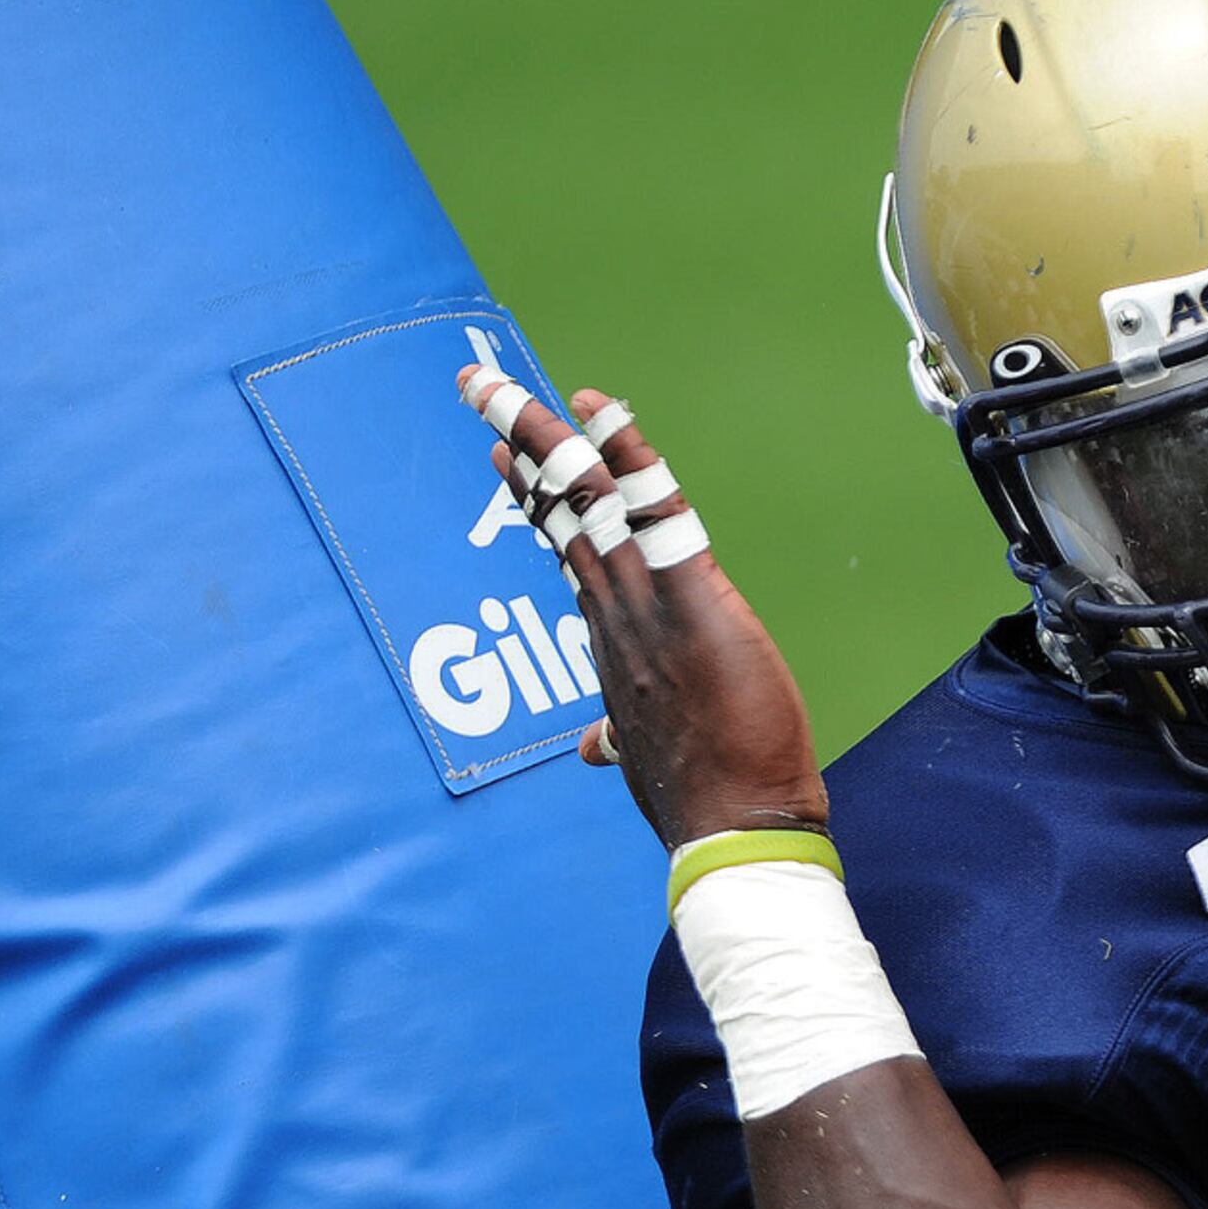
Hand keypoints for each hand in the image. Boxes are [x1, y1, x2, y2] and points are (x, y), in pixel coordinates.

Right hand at [455, 367, 825, 848]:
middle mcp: (611, 610)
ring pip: (587, 502)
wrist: (730, 823)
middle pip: (558, 509)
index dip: (535, 493)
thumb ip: (617, 734)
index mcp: (608, 636)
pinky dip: (630, 456)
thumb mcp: (647, 752)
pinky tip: (603, 409)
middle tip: (477, 386)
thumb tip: (596, 746)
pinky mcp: (689, 600)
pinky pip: (655, 512)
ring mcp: (641, 604)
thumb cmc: (698, 791)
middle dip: (519, 441)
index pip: (565, 546)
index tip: (506, 449)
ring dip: (549, 435)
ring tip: (506, 385)